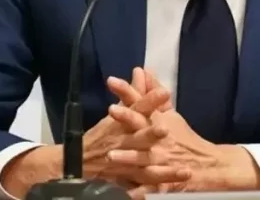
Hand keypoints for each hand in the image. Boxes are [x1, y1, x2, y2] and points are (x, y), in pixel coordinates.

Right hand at [0, 78, 187, 197]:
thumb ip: (133, 94)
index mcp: (121, 125)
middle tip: (166, 129)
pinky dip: (145, 192)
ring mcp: (123, 165)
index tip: (165, 92)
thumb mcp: (116, 114)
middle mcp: (122, 144)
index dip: (149, 101)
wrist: (76, 163)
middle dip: (150, 134)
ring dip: (162, 170)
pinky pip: (134, 189)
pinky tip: (161, 193)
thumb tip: (142, 71)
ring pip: (144, 167)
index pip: (136, 109)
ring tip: (183, 171)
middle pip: (138, 138)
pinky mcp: (123, 183)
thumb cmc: (100, 137)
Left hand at [106, 69, 259, 195]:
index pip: (141, 102)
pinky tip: (128, 194)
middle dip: (128, 118)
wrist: (208, 165)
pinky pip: (151, 187)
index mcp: (159, 121)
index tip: (111, 81)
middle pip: (142, 126)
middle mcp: (160, 138)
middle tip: (111, 110)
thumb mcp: (170, 114)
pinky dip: (140, 191)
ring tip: (112, 155)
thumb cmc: (184, 138)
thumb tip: (142, 70)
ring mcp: (162, 160)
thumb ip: (153, 92)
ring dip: (129, 156)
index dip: (127, 91)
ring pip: (143, 157)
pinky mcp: (164, 181)